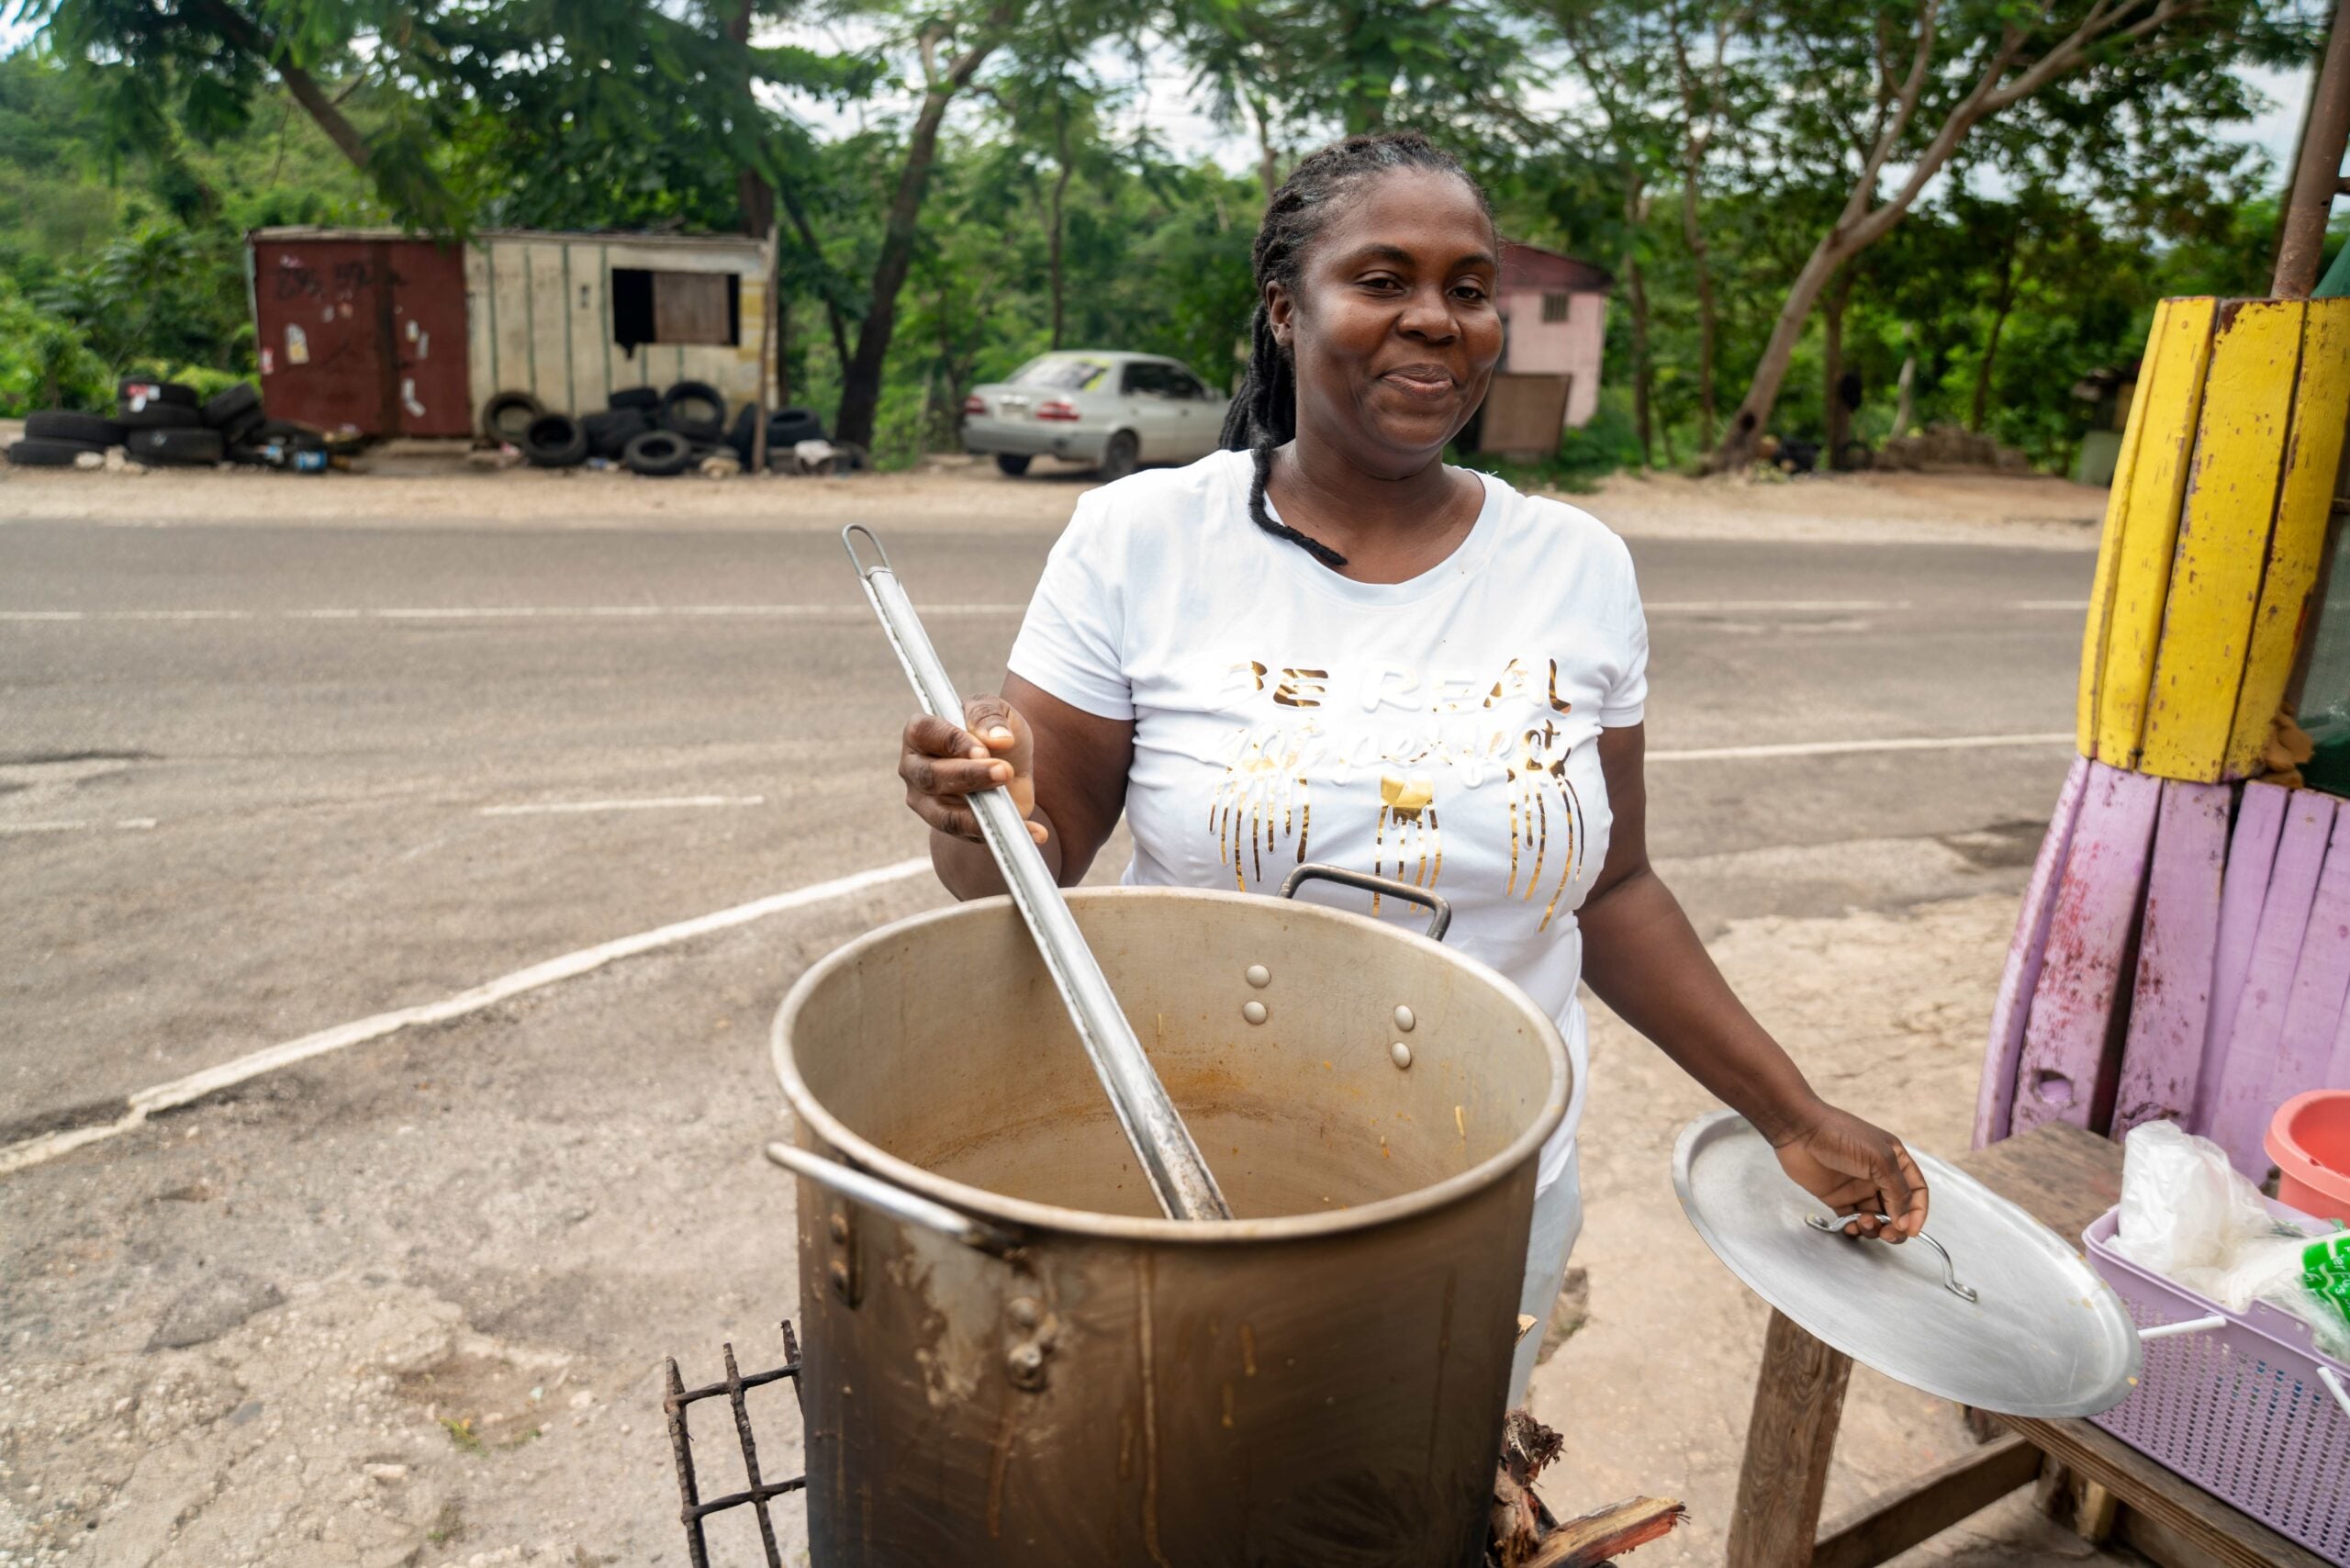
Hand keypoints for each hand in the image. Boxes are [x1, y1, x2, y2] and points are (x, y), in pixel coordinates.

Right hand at [898, 695, 1046, 845]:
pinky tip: (1036, 832)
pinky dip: (1004, 834)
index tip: (982, 750)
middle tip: (1003, 770)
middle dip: (969, 775)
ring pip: (944, 815)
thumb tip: (998, 739)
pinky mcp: (950, 827)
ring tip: (1012, 804)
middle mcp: (915, 769)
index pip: (924, 733)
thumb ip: (989, 715)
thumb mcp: (995, 710)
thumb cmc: (992, 731)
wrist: (1009, 763)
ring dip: (978, 812)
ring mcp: (927, 802)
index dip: (951, 742)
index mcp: (920, 733)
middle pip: (931, 777)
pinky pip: (972, 835)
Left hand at [1772, 1103, 1927, 1242]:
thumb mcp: (1879, 1158)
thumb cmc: (1841, 1135)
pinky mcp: (1837, 1197)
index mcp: (1895, 1161)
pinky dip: (1855, 1228)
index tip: (1911, 1229)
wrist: (1800, 1130)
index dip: (1918, 1212)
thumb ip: (1897, 1190)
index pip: (1916, 1192)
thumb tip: (1905, 1220)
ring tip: (1863, 1222)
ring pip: (1876, 1217)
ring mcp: (1858, 1187)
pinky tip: (1850, 1226)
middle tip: (1888, 1234)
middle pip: (1898, 1209)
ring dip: (1874, 1227)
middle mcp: (1879, 1176)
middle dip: (1896, 1226)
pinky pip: (1852, 1219)